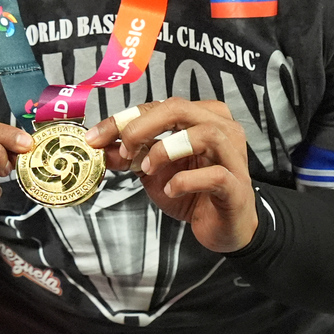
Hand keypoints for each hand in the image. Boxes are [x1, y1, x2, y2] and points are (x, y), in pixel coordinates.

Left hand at [85, 98, 257, 252]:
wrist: (222, 226)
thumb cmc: (193, 191)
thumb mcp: (152, 171)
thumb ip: (127, 155)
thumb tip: (98, 145)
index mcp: (200, 116)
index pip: (156, 107)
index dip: (122, 119)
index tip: (96, 137)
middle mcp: (221, 128)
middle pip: (179, 108)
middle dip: (142, 127)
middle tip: (124, 151)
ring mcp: (233, 156)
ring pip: (204, 134)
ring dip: (166, 150)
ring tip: (148, 169)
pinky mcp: (237, 185)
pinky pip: (215, 175)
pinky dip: (186, 181)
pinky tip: (172, 189)